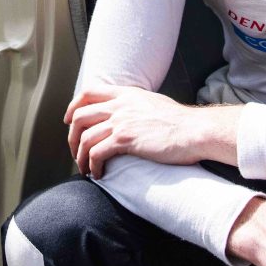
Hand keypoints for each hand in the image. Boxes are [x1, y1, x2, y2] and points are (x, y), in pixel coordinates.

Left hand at [64, 84, 237, 177]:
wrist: (197, 131)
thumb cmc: (181, 123)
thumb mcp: (154, 103)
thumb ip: (136, 105)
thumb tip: (128, 115)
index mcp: (127, 94)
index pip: (89, 92)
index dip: (73, 106)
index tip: (69, 120)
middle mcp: (120, 105)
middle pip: (80, 116)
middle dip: (72, 137)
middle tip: (75, 151)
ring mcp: (122, 121)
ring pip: (85, 137)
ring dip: (80, 156)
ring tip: (85, 169)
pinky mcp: (125, 139)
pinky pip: (96, 153)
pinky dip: (92, 166)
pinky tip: (98, 174)